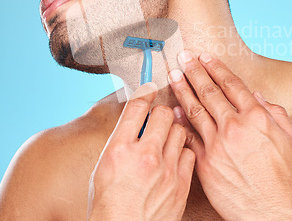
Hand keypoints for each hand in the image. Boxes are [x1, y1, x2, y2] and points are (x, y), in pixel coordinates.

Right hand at [87, 82, 195, 220]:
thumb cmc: (109, 203)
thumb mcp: (102, 166)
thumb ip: (120, 140)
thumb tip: (135, 119)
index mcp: (120, 149)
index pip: (137, 107)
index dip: (145, 92)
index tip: (149, 89)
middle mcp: (144, 155)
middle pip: (163, 113)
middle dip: (161, 112)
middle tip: (158, 118)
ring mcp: (165, 169)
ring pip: (180, 130)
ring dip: (173, 130)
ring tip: (166, 138)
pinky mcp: (181, 183)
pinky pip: (189, 153)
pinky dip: (182, 152)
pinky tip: (174, 157)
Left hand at [168, 51, 291, 220]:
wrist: (273, 209)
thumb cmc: (285, 176)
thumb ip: (275, 113)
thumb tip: (257, 96)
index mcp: (256, 117)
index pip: (231, 84)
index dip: (216, 67)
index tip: (205, 57)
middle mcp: (234, 126)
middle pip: (209, 92)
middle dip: (194, 71)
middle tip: (183, 57)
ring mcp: (217, 144)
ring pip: (195, 110)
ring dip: (183, 90)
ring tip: (174, 75)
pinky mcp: (206, 162)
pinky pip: (189, 137)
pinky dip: (181, 122)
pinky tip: (173, 111)